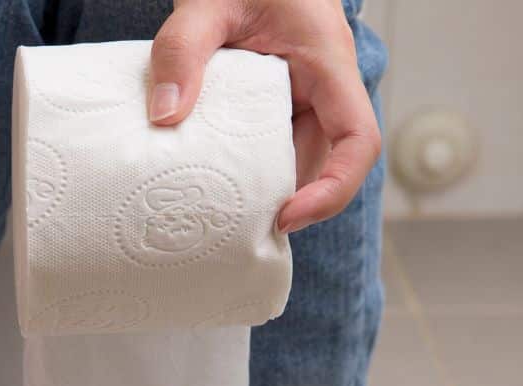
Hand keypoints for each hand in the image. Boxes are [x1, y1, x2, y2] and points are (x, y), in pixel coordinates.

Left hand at [147, 0, 380, 233]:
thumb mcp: (206, 3)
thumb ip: (182, 50)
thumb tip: (164, 117)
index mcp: (327, 61)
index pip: (358, 140)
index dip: (333, 189)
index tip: (286, 216)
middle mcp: (323, 85)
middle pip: (323, 161)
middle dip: (286, 199)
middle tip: (233, 226)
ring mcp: (302, 94)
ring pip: (295, 156)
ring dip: (263, 185)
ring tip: (217, 212)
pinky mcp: (277, 99)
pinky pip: (271, 142)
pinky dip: (246, 165)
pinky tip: (209, 179)